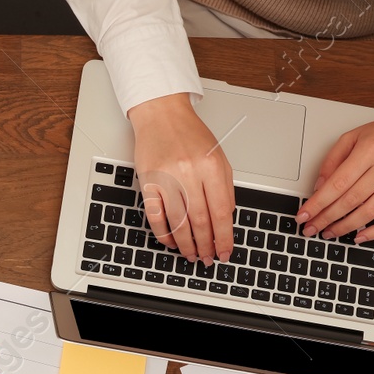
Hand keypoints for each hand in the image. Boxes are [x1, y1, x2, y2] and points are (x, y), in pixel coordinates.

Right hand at [127, 93, 233, 263]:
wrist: (162, 115)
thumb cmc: (190, 135)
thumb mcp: (218, 158)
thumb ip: (225, 188)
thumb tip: (225, 220)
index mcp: (211, 166)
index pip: (221, 213)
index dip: (224, 238)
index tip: (225, 252)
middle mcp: (189, 172)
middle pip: (200, 221)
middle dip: (206, 246)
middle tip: (208, 258)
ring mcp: (166, 179)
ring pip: (178, 223)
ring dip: (186, 245)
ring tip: (192, 254)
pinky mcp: (148, 182)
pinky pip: (156, 216)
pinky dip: (164, 234)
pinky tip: (171, 242)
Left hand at [297, 105, 373, 241]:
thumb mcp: (357, 135)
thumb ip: (334, 159)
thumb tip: (319, 185)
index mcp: (370, 149)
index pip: (337, 183)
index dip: (318, 203)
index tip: (304, 215)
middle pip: (350, 200)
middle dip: (326, 218)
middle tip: (311, 228)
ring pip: (369, 212)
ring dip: (345, 227)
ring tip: (329, 233)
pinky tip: (359, 237)